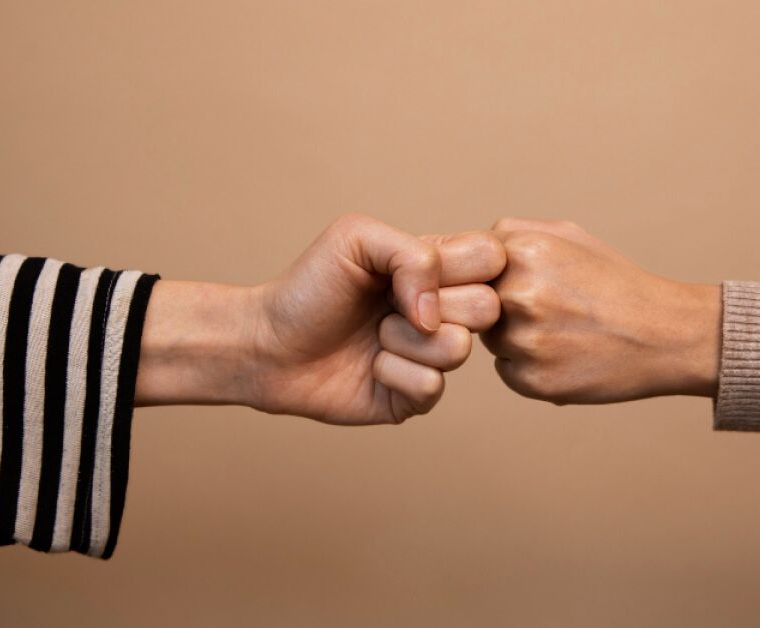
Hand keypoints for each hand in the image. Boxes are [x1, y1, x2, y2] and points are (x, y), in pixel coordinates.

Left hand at [135, 214, 505, 424]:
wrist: (267, 344)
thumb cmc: (309, 287)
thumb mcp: (356, 239)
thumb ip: (412, 254)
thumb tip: (436, 312)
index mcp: (438, 267)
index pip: (492, 258)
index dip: (461, 265)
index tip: (415, 269)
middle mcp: (443, 311)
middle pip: (487, 307)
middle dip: (432, 303)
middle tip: (390, 304)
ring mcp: (432, 356)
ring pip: (458, 349)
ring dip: (403, 340)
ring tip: (373, 335)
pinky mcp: (417, 397)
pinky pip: (431, 386)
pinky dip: (391, 373)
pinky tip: (369, 367)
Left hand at [483, 218, 721, 404]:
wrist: (665, 334)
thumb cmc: (615, 282)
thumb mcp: (568, 235)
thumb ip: (511, 233)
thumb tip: (466, 249)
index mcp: (524, 250)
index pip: (470, 267)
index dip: (493, 278)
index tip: (523, 284)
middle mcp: (519, 295)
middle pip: (476, 305)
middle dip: (502, 308)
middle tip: (552, 310)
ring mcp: (524, 341)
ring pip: (491, 340)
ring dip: (515, 339)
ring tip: (563, 332)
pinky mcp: (532, 381)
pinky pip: (507, 371)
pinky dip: (529, 367)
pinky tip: (566, 356)